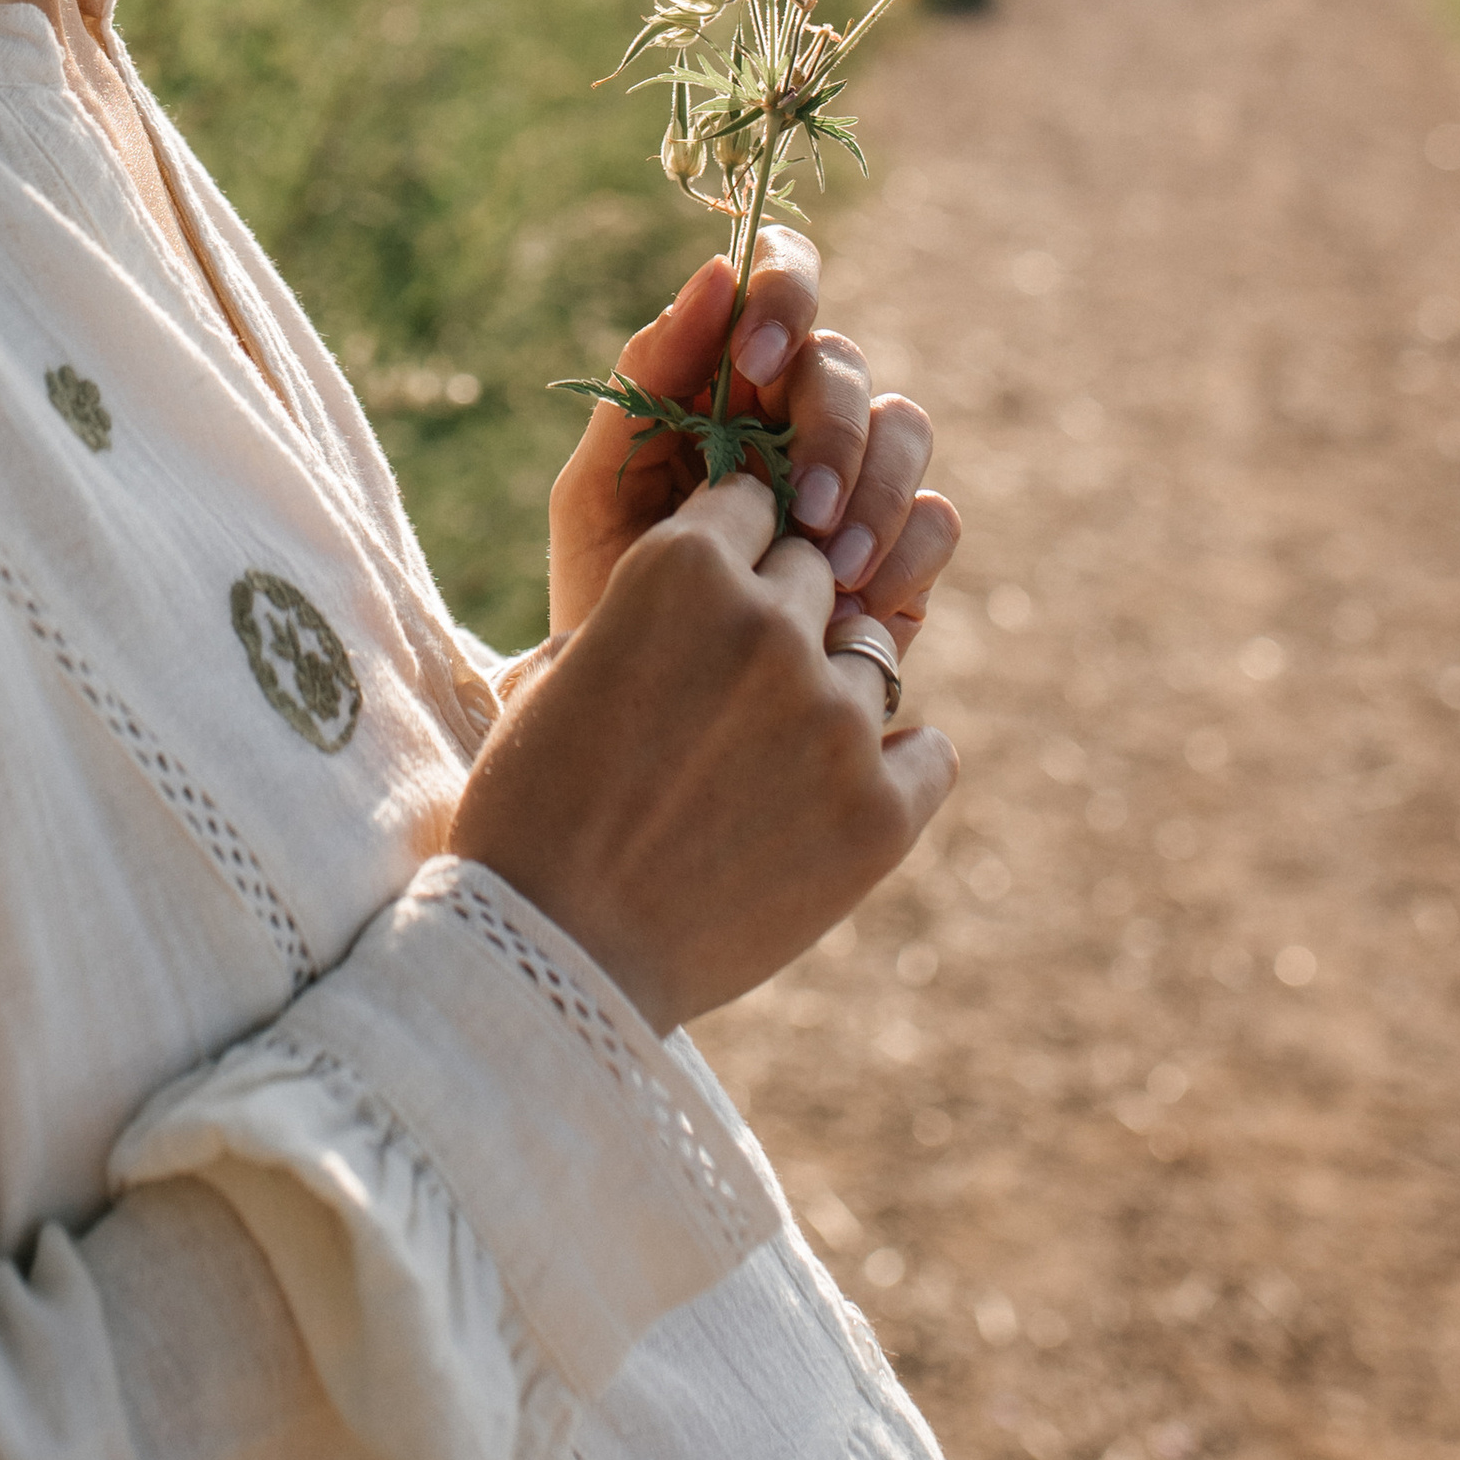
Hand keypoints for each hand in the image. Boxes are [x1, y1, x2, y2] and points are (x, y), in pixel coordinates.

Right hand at [451, 469, 957, 1033]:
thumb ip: (642, 611)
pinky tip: (838, 794)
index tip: (717, 591)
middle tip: (735, 683)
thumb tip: (701, 595)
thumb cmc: (531, 811)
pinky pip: (928, 750)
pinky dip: (896, 766)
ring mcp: (835, 716)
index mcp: (679, 568)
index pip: (751, 502)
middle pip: (815, 572)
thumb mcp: (556, 672)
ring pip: (869, 657)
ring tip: (770, 756)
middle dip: (781, 611)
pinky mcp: (882, 810)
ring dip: (829, 689)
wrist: (557, 958)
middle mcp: (769, 622)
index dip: (733, 544)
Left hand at [547, 231, 956, 654]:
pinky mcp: (896, 552)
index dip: (785, 295)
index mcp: (722, 380)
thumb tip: (715, 273)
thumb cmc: (602, 593)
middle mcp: (796, 416)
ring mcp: (852, 481)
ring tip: (828, 573)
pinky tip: (856, 606)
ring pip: (905, 429)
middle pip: (844, 366)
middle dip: (828, 429)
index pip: (779, 285)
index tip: (752, 356)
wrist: (634, 729)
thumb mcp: (597, 489)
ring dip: (873, 493)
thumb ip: (643, 383)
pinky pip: (935, 517)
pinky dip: (905, 552)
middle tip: (798, 510)